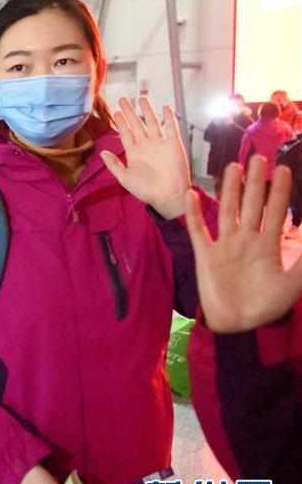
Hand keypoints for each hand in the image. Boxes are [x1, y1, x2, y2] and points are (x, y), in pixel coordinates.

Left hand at [101, 97, 190, 219]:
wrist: (168, 196)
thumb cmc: (146, 190)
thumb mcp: (125, 178)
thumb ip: (114, 164)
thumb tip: (102, 152)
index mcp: (134, 153)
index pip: (126, 134)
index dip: (120, 122)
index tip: (115, 112)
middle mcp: (146, 146)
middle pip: (137, 124)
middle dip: (130, 112)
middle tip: (123, 99)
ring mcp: (160, 144)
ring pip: (153, 123)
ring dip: (147, 111)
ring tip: (141, 99)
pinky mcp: (174, 145)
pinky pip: (171, 128)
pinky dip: (168, 118)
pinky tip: (165, 108)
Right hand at [186, 155, 301, 331]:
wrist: (239, 326)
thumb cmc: (267, 306)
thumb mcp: (293, 283)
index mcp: (268, 246)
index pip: (275, 212)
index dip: (280, 192)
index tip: (283, 168)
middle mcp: (246, 240)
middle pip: (251, 205)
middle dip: (255, 182)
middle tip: (258, 157)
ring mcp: (225, 246)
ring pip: (227, 212)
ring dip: (229, 191)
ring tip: (233, 168)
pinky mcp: (206, 256)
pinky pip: (198, 231)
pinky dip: (194, 214)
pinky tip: (191, 195)